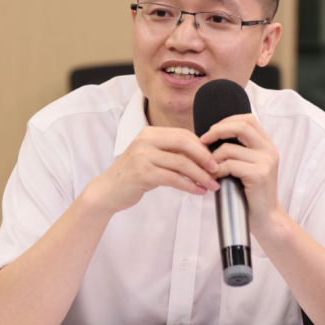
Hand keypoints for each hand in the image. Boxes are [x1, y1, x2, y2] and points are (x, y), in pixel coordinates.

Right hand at [85, 126, 220, 214]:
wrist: (107, 191)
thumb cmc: (132, 176)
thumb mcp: (151, 158)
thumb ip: (170, 153)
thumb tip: (202, 155)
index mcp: (150, 133)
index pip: (183, 134)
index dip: (202, 146)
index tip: (214, 159)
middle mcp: (145, 140)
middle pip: (184, 144)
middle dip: (204, 157)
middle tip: (217, 170)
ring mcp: (143, 156)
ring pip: (181, 163)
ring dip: (200, 175)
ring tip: (211, 185)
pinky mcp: (142, 173)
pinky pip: (173, 178)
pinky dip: (189, 186)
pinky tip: (197, 192)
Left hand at [199, 114, 281, 230]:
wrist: (265, 218)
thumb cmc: (250, 193)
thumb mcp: (247, 166)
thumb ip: (238, 150)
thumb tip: (210, 136)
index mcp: (267, 145)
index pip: (247, 119)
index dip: (227, 121)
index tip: (211, 131)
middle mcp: (269, 150)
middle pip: (241, 126)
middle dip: (217, 131)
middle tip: (202, 141)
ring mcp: (266, 161)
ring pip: (230, 148)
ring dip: (213, 158)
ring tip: (208, 169)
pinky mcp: (259, 174)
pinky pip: (230, 165)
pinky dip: (218, 170)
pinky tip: (215, 178)